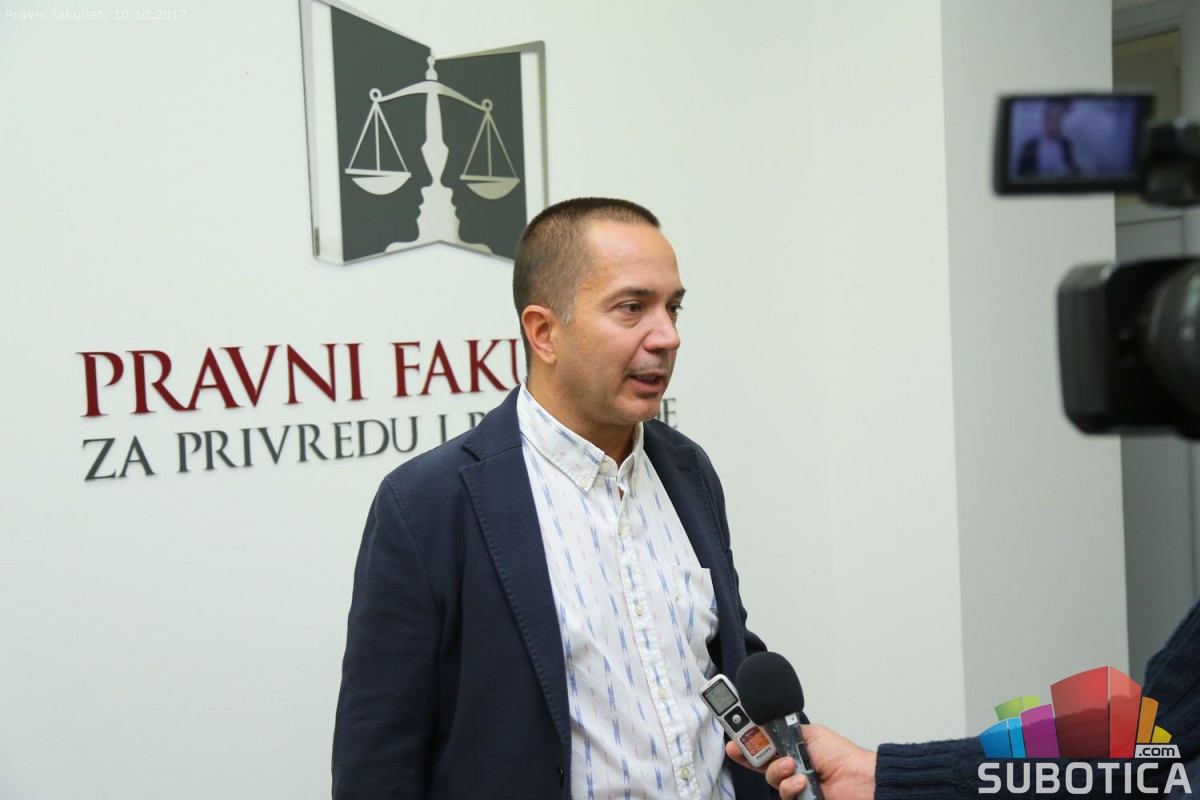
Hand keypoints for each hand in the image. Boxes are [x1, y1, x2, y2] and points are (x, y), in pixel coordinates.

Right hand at [724, 724, 876, 799]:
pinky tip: (803, 783)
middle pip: (759, 765)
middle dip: (752, 757)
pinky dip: (791, 788)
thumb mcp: (809, 734)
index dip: (746, 745)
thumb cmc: (842, 756)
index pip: (762, 746)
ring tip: (793, 768)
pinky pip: (784, 796)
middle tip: (746, 750)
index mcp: (791, 748)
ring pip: (770, 781)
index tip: (733, 741)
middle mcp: (790, 768)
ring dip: (779, 772)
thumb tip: (764, 724)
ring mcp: (794, 786)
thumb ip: (784, 731)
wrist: (858, 780)